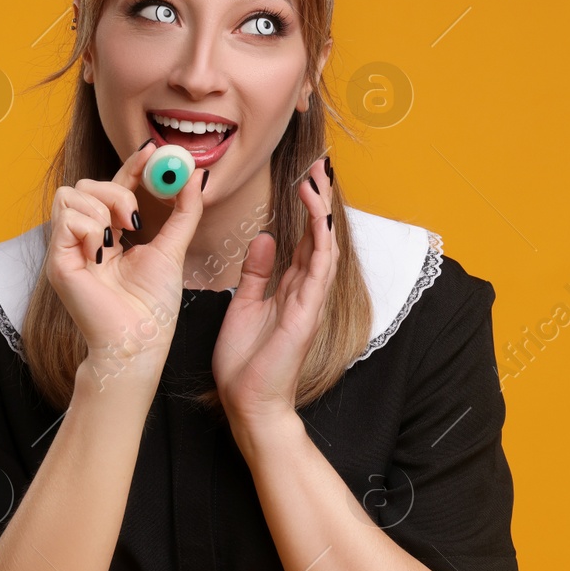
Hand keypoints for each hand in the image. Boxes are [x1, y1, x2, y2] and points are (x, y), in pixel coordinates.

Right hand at [44, 140, 205, 381]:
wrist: (140, 341)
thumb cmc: (152, 306)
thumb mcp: (173, 248)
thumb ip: (184, 212)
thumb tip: (195, 176)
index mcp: (110, 235)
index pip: (115, 188)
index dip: (131, 166)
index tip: (154, 150)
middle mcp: (85, 238)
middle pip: (87, 183)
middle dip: (117, 190)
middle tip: (136, 220)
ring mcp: (68, 249)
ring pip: (72, 194)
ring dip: (103, 208)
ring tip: (119, 239)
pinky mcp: (57, 260)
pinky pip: (66, 218)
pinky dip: (90, 229)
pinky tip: (103, 254)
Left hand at [214, 157, 337, 422]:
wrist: (248, 402)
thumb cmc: (246, 362)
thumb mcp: (245, 305)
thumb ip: (258, 273)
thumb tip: (266, 238)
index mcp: (290, 289)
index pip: (303, 240)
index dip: (306, 209)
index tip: (303, 179)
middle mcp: (305, 291)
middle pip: (318, 237)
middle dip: (320, 202)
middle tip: (318, 168)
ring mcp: (309, 301)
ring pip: (323, 247)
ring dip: (322, 213)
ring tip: (317, 181)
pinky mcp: (306, 312)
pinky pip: (318, 270)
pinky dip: (319, 241)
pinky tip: (317, 217)